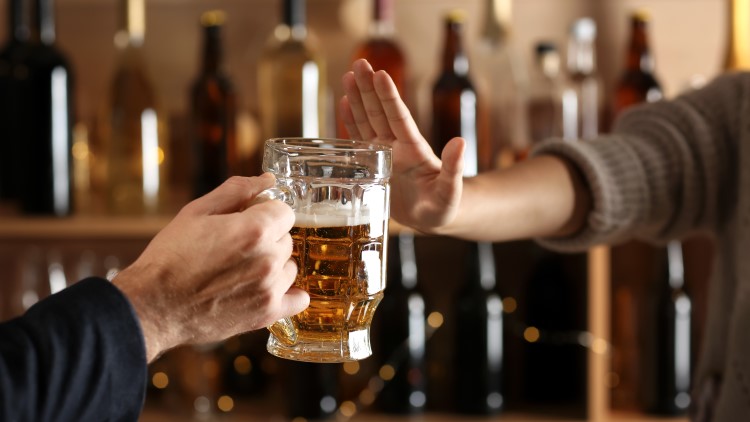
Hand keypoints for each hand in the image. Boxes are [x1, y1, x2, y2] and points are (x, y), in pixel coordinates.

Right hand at [113, 174, 308, 361]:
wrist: (153, 305)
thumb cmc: (170, 256)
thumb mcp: (197, 211)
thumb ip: (237, 191)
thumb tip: (268, 180)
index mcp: (254, 230)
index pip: (285, 211)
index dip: (265, 213)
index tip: (247, 220)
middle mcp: (268, 259)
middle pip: (286, 239)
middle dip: (267, 239)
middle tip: (236, 247)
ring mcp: (269, 289)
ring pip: (289, 267)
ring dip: (273, 266)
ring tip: (241, 271)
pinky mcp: (266, 314)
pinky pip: (299, 300)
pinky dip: (289, 295)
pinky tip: (269, 290)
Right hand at [340, 58, 464, 233]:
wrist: (435, 218)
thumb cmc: (445, 206)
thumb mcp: (451, 190)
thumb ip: (454, 167)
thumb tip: (461, 142)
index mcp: (414, 149)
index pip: (399, 117)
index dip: (389, 97)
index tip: (381, 74)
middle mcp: (398, 145)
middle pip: (380, 112)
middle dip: (369, 88)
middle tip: (360, 62)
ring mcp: (386, 153)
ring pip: (368, 120)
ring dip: (358, 98)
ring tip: (349, 75)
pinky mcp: (375, 164)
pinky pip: (360, 139)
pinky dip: (351, 122)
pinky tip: (344, 103)